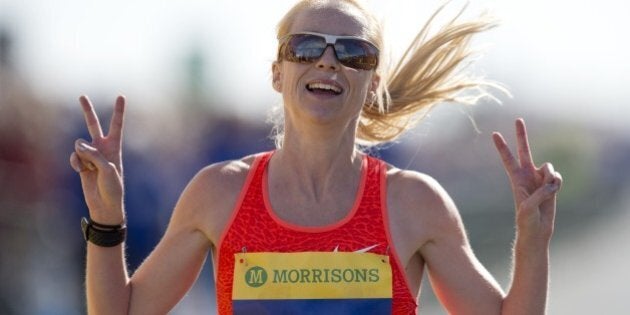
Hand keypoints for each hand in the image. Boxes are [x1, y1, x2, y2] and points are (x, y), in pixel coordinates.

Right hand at [69, 95, 125, 224]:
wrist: (104, 205)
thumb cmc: (112, 188)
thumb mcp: (107, 169)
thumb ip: (93, 154)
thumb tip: (77, 144)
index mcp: (114, 147)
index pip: (116, 125)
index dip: (118, 111)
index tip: (121, 96)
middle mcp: (102, 148)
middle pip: (93, 125)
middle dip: (87, 111)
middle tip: (82, 96)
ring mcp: (90, 155)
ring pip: (79, 145)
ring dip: (83, 155)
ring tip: (90, 168)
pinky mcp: (81, 164)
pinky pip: (74, 156)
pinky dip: (76, 163)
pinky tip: (82, 172)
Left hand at [492, 119, 562, 242]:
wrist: (537, 230)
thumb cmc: (527, 220)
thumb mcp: (529, 207)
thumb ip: (540, 192)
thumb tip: (552, 181)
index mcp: (516, 179)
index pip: (507, 159)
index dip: (502, 147)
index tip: (494, 134)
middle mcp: (527, 175)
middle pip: (524, 150)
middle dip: (521, 135)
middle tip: (518, 119)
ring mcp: (539, 179)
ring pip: (548, 167)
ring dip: (550, 177)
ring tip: (546, 191)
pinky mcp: (551, 185)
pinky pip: (557, 177)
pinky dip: (557, 183)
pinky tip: (554, 191)